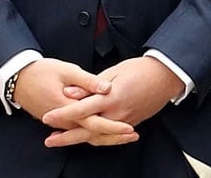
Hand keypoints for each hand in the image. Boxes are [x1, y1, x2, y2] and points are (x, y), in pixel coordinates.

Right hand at [12, 58, 137, 146]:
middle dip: (114, 136)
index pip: (95, 122)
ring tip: (123, 135)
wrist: (17, 78)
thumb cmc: (40, 71)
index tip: (129, 127)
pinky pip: (78, 131)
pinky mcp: (58, 121)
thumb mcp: (65, 70)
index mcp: (68, 107)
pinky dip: (93, 132)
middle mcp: (64, 120)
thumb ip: (87, 81)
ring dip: (105, 136)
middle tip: (133, 134)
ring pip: (86, 134)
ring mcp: (60, 123)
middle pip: (93, 134)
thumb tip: (106, 88)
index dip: (113, 126)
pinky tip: (103, 130)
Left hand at [42, 56, 182, 147]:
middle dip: (67, 137)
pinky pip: (110, 136)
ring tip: (62, 140)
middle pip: (87, 130)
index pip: (81, 110)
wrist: (164, 78)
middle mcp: (116, 114)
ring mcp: (125, 121)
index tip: (47, 117)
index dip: (62, 114)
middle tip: (49, 140)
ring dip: (79, 139)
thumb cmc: (138, 70)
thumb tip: (68, 92)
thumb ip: (88, 85)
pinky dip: (96, 138)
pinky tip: (86, 138)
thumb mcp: (112, 71)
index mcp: (110, 98)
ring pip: (98, 137)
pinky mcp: (131, 123)